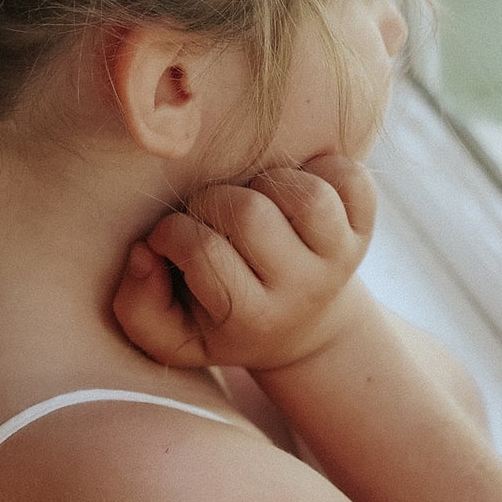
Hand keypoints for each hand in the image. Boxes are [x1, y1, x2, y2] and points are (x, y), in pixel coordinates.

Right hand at [112, 153, 376, 372]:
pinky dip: (321, 168)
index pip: (203, 253)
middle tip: (210, 217)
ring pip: (305, 194)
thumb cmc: (220, 319)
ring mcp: (340, 255)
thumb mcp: (170, 334)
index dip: (173, 234)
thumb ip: (137, 305)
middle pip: (251, 215)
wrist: (301, 326)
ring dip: (267, 182)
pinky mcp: (365, 225)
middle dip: (214, 203)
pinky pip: (349, 176)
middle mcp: (304, 289)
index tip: (170, 239)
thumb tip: (143, 253)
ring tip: (253, 200)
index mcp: (254, 317)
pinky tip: (292, 191)